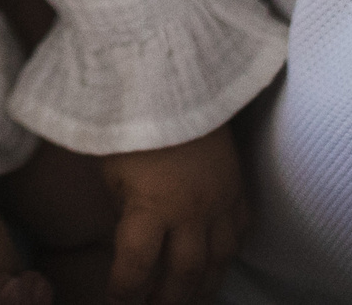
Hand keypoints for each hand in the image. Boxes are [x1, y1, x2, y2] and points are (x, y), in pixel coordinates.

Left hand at [98, 129, 247, 304]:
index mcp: (152, 206)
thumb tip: (128, 236)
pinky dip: (229, 251)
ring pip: (220, 260)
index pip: (137, 266)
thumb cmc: (128, 115)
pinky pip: (241, 230)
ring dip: (204, 285)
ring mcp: (221, 199)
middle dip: (168, 300)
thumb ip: (121, 206)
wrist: (172, 71)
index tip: (117, 304)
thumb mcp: (110, 166)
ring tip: (192, 299)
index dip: (125, 292)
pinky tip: (220, 259)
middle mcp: (192, 210)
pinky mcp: (237, 184)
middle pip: (185, 274)